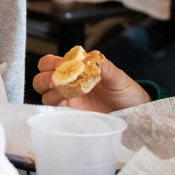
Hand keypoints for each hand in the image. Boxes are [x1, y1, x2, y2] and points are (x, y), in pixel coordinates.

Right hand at [34, 51, 151, 109]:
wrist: (133, 111)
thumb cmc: (125, 91)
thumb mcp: (118, 77)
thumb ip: (105, 66)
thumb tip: (95, 58)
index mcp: (75, 70)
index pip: (49, 63)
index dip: (49, 63)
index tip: (59, 65)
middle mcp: (67, 84)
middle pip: (40, 79)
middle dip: (45, 79)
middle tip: (59, 81)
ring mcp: (68, 100)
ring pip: (45, 96)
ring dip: (50, 93)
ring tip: (65, 95)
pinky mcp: (72, 115)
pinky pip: (55, 112)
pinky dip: (55, 108)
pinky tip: (67, 106)